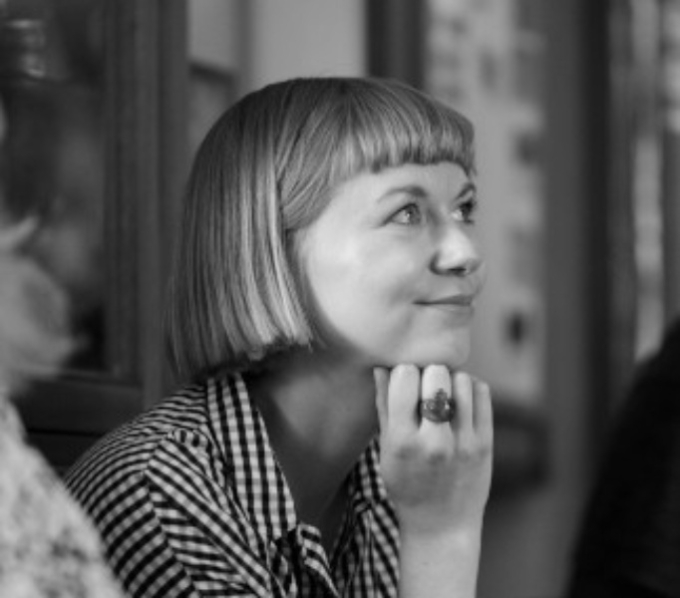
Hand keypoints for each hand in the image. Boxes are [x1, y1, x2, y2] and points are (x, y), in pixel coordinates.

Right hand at [374, 364, 492, 537]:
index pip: (404, 376)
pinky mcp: (485, 444)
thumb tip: (382, 367)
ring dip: (451, 380)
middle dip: (429, 373)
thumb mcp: (386, 449)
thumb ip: (384, 405)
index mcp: (402, 441)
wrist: (441, 525)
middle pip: (437, 373)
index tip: (404, 383)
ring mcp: (464, 443)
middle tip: (425, 387)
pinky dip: (470, 389)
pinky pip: (482, 393)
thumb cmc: (407, 483)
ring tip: (444, 396)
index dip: (404, 373)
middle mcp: (434, 441)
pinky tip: (460, 402)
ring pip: (462, 379)